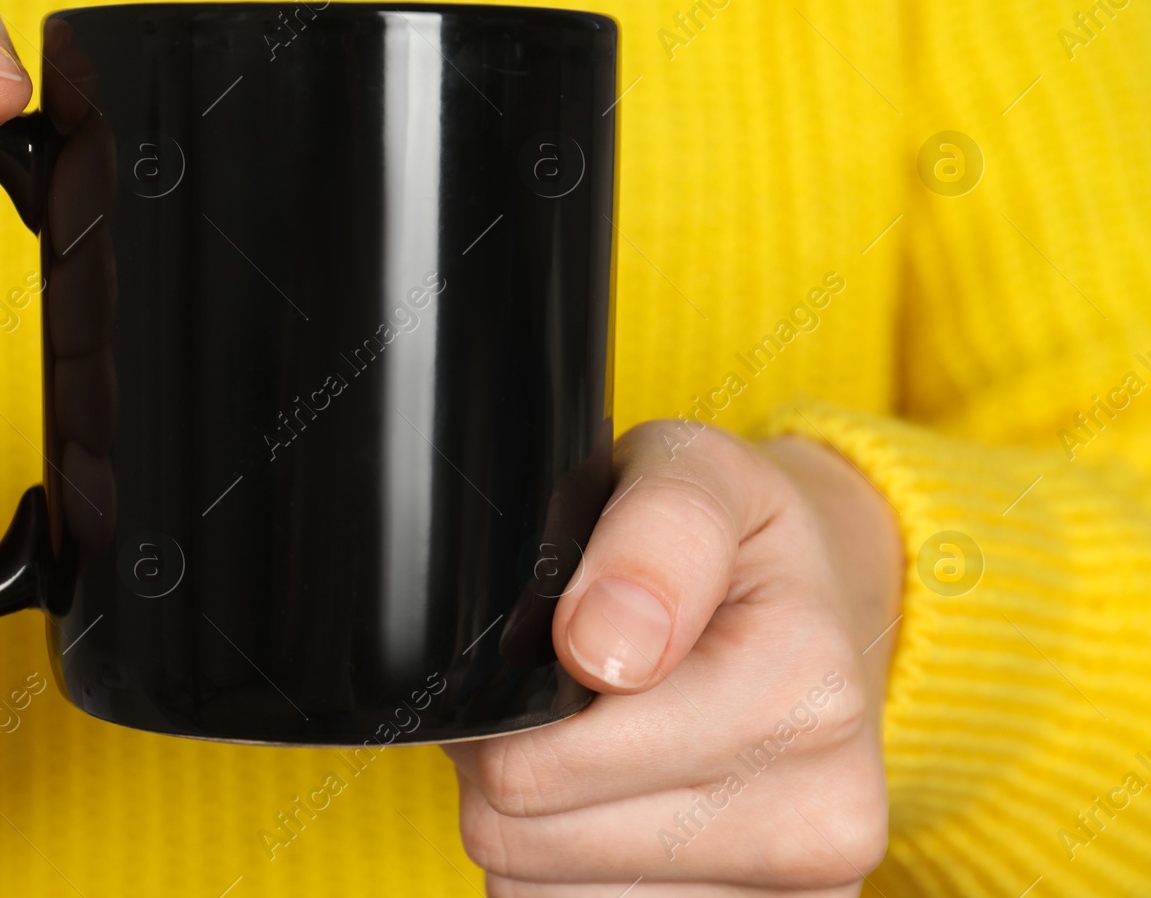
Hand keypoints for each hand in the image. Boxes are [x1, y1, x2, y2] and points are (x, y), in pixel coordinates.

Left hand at [445, 423, 902, 895]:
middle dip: (506, 758)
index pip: (537, 766)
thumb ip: (655, 534)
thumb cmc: (743, 542)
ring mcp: (800, 893)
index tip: (549, 649)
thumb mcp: (698, 474)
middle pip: (522, 836)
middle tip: (554, 689)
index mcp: (802, 693)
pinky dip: (571, 871)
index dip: (499, 706)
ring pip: (539, 892)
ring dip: (536, 821)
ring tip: (592, 738)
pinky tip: (615, 802)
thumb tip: (604, 645)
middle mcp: (819, 817)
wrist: (832, 620)